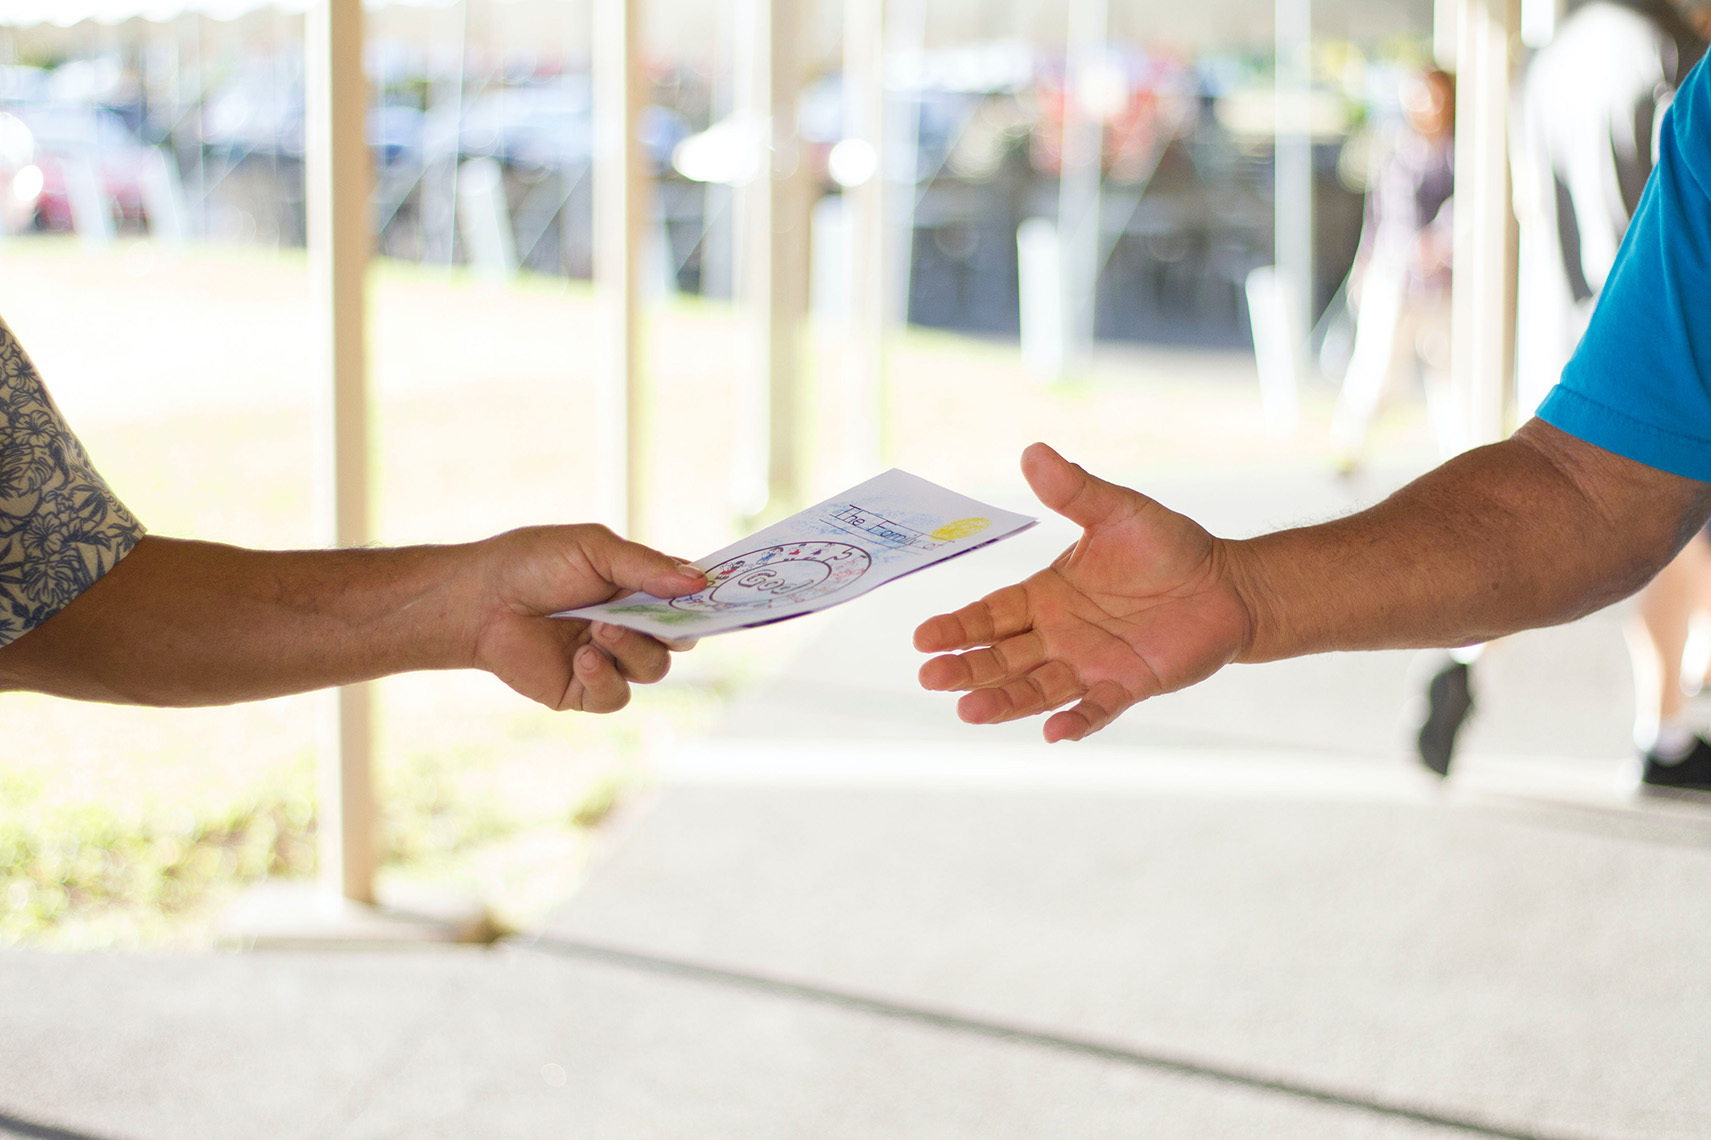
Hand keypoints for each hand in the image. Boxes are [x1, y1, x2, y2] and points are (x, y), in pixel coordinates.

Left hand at [468, 525, 705, 712]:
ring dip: (633, 649)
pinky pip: (616, 696)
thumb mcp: (594, 549)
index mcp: (638, 589)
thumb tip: (697, 581)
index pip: (688, 600)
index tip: (717, 598)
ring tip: (599, 628)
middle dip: (674, 629)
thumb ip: (646, 566)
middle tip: (656, 616)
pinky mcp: (583, 690)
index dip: (706, 601)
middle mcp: (629, 625)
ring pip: (653, 669)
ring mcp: (608, 659)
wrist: (479, 600)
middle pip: (680, 639)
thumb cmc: (533, 563)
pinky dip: (605, 677)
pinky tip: (582, 657)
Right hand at [914, 444, 1253, 741]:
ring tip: (969, 712)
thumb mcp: (1116, 512)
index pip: (990, 615)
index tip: (922, 638)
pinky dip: (1076, 721)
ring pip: (1036, 689)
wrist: (1226, 583)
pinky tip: (1054, 732)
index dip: (957, 627)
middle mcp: (1057, 636)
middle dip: (966, 669)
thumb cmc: (1166, 547)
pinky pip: (1097, 707)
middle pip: (1001, 658)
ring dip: (1004, 701)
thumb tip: (1034, 452)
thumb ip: (1074, 491)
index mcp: (1045, 596)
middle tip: (931, 679)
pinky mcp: (1127, 685)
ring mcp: (1088, 664)